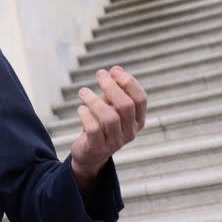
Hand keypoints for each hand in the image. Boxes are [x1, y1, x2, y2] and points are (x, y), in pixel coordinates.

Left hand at [71, 66, 146, 189]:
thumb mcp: (110, 105)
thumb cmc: (102, 123)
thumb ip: (113, 89)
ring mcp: (116, 142)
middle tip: (99, 74)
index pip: (140, 99)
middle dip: (111, 87)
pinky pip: (94, 129)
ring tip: (83, 92)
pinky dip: (86, 115)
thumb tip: (116, 69)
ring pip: (109, 118)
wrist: (90, 153)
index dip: (128, 82)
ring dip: (95, 101)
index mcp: (138, 120)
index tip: (114, 70)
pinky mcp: (98, 148)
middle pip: (126, 106)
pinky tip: (81, 109)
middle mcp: (130, 132)